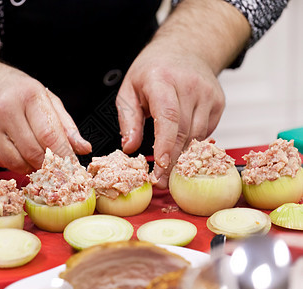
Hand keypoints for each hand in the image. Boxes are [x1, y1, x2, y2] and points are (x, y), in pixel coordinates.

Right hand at [0, 62, 90, 173]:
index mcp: (27, 95)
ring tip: (30, 154)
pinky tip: (8, 147)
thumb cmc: (8, 87)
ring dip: (28, 166)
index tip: (72, 167)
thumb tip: (83, 148)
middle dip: (47, 164)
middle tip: (51, 164)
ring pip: (15, 163)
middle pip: (34, 153)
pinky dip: (8, 162)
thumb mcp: (41, 95)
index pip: (50, 136)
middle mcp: (3, 109)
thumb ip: (64, 123)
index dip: (64, 156)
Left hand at [116, 0, 249, 188]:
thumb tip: (129, 148)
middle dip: (172, 160)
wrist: (186, 48)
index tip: (159, 167)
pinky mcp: (219, 102)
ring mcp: (208, 94)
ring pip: (197, 135)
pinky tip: (182, 145)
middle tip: (160, 182)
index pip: (168, 116)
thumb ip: (128, 119)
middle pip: (184, 131)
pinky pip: (205, 131)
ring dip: (183, 155)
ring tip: (169, 170)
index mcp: (162, 80)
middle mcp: (189, 85)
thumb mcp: (129, 89)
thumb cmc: (152, 70)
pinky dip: (192, 143)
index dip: (165, 145)